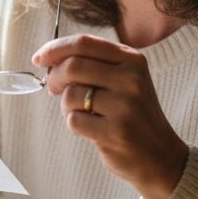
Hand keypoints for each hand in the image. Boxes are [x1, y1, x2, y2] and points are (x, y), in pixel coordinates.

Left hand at [32, 34, 187, 198]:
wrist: (159, 155)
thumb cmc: (132, 116)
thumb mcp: (123, 82)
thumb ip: (93, 66)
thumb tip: (49, 60)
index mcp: (132, 60)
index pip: (84, 43)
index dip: (54, 49)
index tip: (38, 58)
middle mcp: (131, 78)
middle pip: (73, 66)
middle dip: (54, 78)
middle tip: (52, 89)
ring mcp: (125, 105)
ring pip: (71, 95)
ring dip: (66, 106)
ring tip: (82, 113)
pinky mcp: (116, 131)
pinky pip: (74, 121)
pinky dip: (74, 125)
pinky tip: (91, 129)